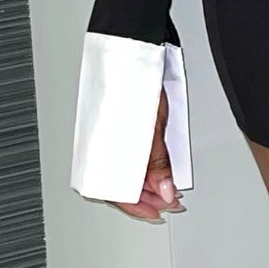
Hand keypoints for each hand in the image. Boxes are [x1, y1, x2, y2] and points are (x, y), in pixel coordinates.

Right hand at [107, 86, 185, 221]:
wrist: (131, 55)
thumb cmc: (138, 83)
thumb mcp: (154, 128)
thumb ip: (158, 163)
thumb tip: (165, 191)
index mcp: (105, 151)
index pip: (117, 194)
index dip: (140, 207)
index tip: (161, 212)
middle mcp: (99, 148)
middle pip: (118, 188)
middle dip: (145, 199)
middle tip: (169, 202)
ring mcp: (103, 141)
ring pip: (120, 176)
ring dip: (143, 187)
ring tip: (165, 189)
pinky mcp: (110, 133)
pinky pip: (121, 161)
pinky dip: (138, 171)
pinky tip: (152, 173)